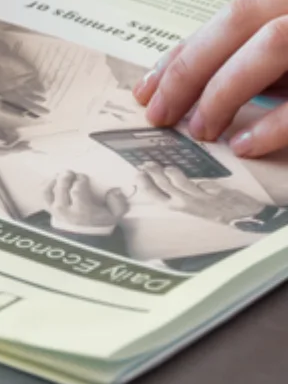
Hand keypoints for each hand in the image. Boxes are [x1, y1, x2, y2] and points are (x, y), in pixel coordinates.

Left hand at [44, 171, 127, 231]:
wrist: (85, 235)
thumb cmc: (100, 220)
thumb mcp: (114, 215)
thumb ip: (119, 204)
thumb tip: (115, 192)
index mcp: (83, 211)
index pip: (77, 190)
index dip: (80, 180)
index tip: (84, 177)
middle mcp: (66, 210)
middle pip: (62, 187)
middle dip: (67, 176)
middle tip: (73, 173)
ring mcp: (55, 209)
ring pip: (49, 188)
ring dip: (56, 178)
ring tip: (64, 174)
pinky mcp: (48, 207)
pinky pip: (43, 191)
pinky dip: (47, 182)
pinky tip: (55, 178)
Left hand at [133, 0, 287, 157]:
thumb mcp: (284, 54)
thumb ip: (249, 59)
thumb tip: (188, 87)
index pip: (229, 16)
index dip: (182, 53)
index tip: (146, 90)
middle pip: (238, 23)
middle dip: (190, 70)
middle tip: (158, 114)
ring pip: (270, 46)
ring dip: (224, 91)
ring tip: (199, 132)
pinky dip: (272, 123)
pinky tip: (241, 145)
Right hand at [137, 163, 265, 223]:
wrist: (245, 218)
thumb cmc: (219, 215)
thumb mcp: (197, 210)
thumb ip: (185, 196)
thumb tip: (172, 180)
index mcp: (182, 210)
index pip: (158, 197)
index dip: (146, 185)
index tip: (138, 175)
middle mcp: (188, 204)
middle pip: (164, 186)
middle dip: (152, 174)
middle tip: (146, 164)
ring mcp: (200, 197)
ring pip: (178, 180)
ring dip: (169, 171)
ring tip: (164, 167)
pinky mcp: (212, 190)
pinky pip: (200, 182)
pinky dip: (198, 180)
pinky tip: (194, 180)